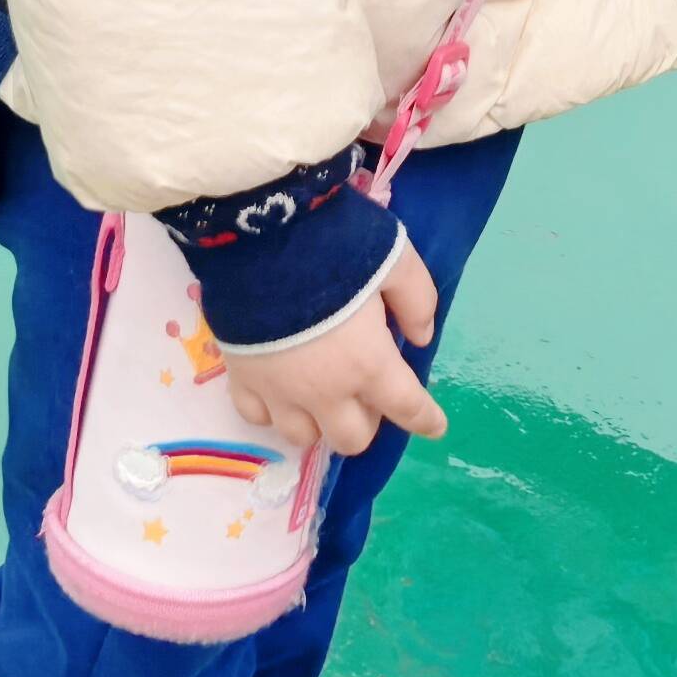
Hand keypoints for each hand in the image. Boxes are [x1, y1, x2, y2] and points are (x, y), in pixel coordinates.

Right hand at [219, 227, 446, 458]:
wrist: (260, 237)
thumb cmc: (335, 245)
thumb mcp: (396, 258)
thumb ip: (417, 300)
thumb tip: (420, 337)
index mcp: (369, 364)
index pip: (407, 408)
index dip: (425, 420)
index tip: (435, 426)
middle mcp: (325, 391)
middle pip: (352, 439)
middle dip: (367, 421)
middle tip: (367, 389)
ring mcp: (279, 392)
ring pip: (303, 438)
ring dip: (319, 421)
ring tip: (321, 392)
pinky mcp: (241, 379)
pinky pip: (256, 417)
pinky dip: (273, 412)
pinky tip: (279, 389)